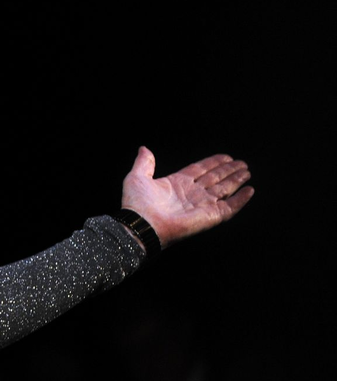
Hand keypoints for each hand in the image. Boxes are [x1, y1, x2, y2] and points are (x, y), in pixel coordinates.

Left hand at [121, 146, 253, 246]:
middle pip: (215, 178)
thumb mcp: (136, 177)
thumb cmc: (137, 204)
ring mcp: (202, 205)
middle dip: (229, 170)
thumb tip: (144, 149)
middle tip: (242, 163)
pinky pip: (230, 207)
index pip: (201, 169)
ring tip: (247, 171)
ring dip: (236, 180)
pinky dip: (241, 200)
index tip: (226, 156)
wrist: (142, 225)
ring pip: (224, 189)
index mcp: (177, 183)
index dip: (213, 162)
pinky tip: (250, 190)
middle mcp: (192, 193)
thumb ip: (144, 163)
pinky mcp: (211, 216)